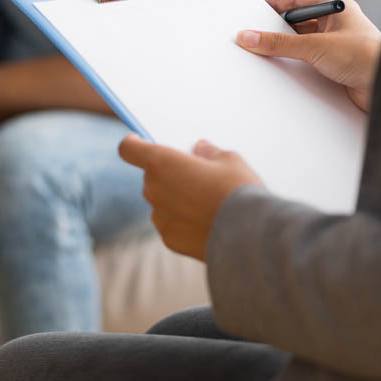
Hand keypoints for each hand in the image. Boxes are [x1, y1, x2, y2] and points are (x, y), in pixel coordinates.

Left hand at [118, 135, 259, 260]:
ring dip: (175, 198)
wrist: (251, 237)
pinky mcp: (169, 239)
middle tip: (195, 176)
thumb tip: (199, 149)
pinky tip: (208, 223)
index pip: (128, 149)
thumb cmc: (239, 191)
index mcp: (161, 163)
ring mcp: (159, 216)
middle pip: (151, 176)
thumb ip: (208, 152)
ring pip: (161, 201)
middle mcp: (153, 189)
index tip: (140, 141)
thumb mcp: (230, 160)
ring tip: (207, 203)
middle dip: (168, 173)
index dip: (133, 144)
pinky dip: (183, 221)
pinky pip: (171, 223)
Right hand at [235, 0, 380, 111]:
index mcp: (337, 9)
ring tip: (263, 53)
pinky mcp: (334, 66)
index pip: (299, 0)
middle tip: (253, 34)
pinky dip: (292, 65)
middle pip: (297, 22)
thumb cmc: (365, 57)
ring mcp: (335, 46)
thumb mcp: (315, 46)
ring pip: (300, 43)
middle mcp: (337, 26)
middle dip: (276, 29)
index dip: (275, 4)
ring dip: (284, 49)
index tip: (254, 10)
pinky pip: (306, 62)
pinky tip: (281, 69)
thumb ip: (279, 43)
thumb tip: (248, 37)